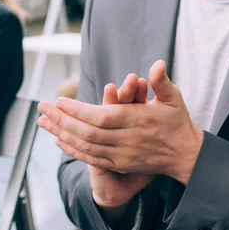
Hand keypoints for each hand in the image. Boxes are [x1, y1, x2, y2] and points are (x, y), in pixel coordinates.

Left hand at [38, 61, 203, 185]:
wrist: (186, 156)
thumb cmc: (177, 122)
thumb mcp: (174, 98)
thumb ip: (162, 82)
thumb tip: (156, 64)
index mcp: (137, 120)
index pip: (101, 116)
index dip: (77, 110)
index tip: (58, 101)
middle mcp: (127, 140)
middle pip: (88, 132)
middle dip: (61, 120)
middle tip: (42, 108)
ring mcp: (122, 155)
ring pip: (86, 147)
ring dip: (62, 134)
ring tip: (43, 122)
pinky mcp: (119, 165)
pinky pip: (91, 159)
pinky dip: (73, 150)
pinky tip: (58, 141)